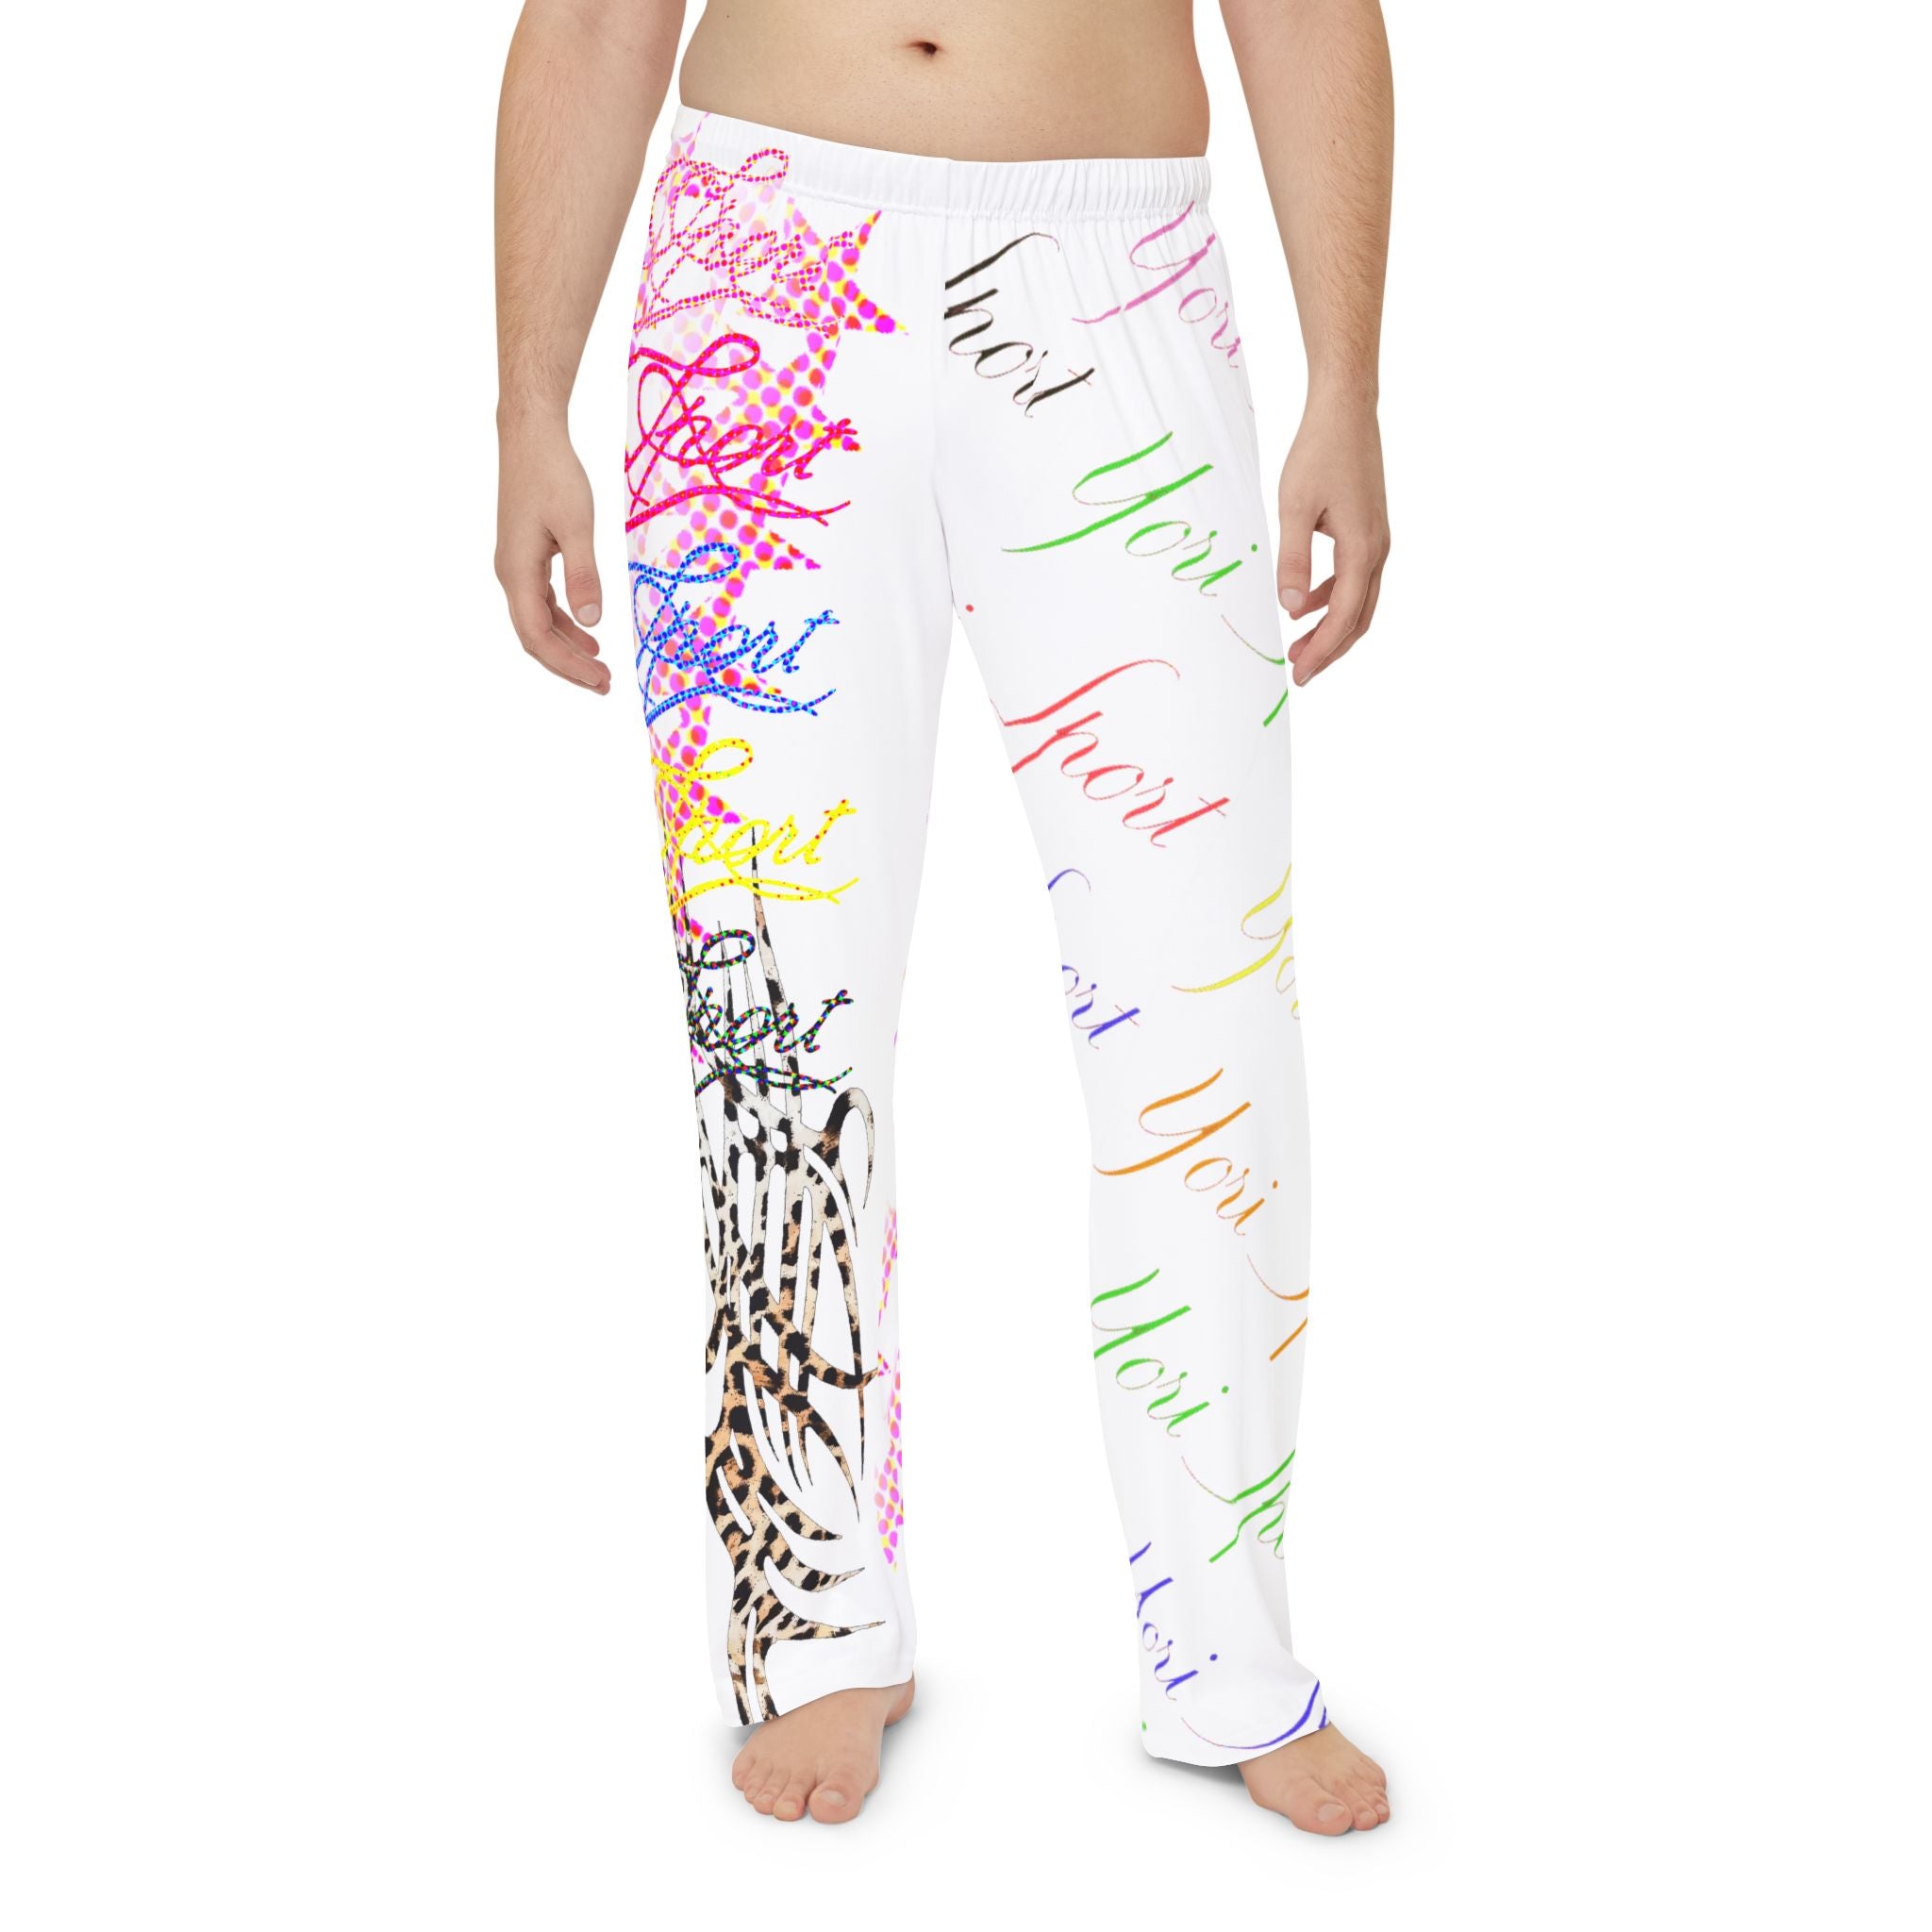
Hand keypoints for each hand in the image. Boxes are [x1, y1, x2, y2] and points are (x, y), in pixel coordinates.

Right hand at [494, 416, 611, 694]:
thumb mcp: (576, 525)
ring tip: (600, 667)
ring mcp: (515, 566)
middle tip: (605, 685)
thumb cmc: (553, 475)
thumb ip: (584, 574)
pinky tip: (587, 630)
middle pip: (535, 636)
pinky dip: (564, 621)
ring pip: (538, 621)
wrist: (531, 437)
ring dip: (568, 646)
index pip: (538, 636)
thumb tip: (592, 621)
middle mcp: (510, 575)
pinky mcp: (525, 556)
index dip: (568, 665)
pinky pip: (541, 602)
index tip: (600, 679)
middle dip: (568, 665)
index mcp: (517, 572)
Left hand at [1275, 395, 1390, 685]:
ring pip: (1361, 601)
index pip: (1344, 617)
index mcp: (1363, 549)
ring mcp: (1378, 539)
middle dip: (1331, 649)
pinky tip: (1308, 605)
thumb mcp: (1294, 508)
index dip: (1322, 650)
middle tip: (1300, 673)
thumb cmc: (1320, 452)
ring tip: (1301, 646)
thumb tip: (1291, 608)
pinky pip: (1357, 578)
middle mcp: (1378, 549)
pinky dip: (1335, 599)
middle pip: (1359, 618)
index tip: (1299, 674)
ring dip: (1333, 627)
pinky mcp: (1371, 528)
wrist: (1346, 410)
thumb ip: (1293, 561)